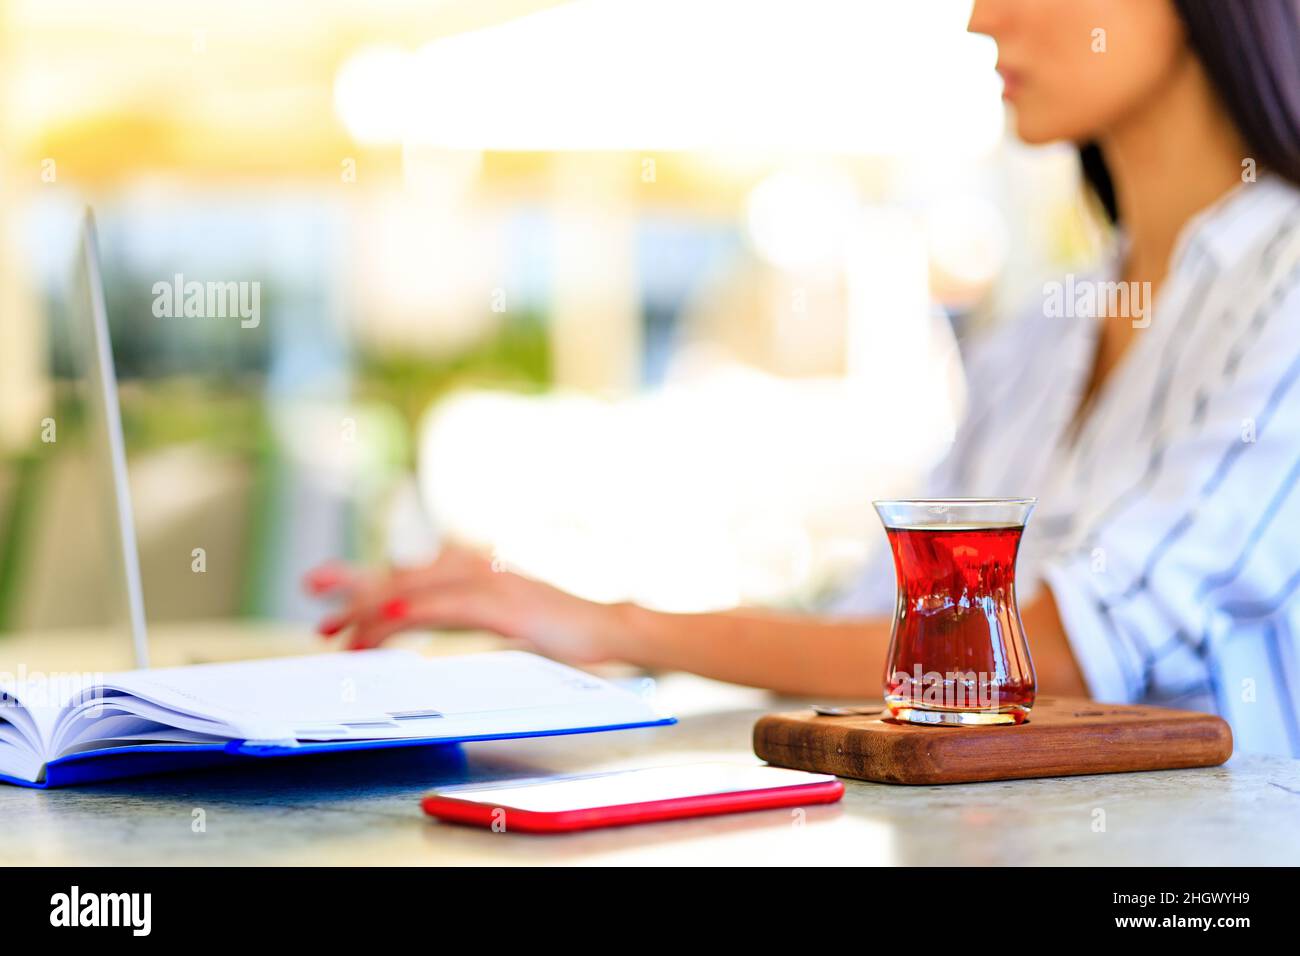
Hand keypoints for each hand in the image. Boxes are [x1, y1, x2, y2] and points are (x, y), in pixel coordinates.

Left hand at [302, 544, 622, 663]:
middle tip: (311, 591)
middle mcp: (476, 567)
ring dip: (370, 608)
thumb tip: (428, 622)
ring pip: (413, 591)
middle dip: (352, 585)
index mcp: (475, 569)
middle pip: (401, 574)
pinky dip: (408, 613)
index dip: (366, 584)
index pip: (409, 574)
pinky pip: (443, 609)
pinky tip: (383, 619)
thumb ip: (468, 614)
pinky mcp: (501, 606)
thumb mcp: (505, 619)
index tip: (330, 602)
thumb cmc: (561, 630)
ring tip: (336, 626)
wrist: (608, 629)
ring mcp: (488, 584)